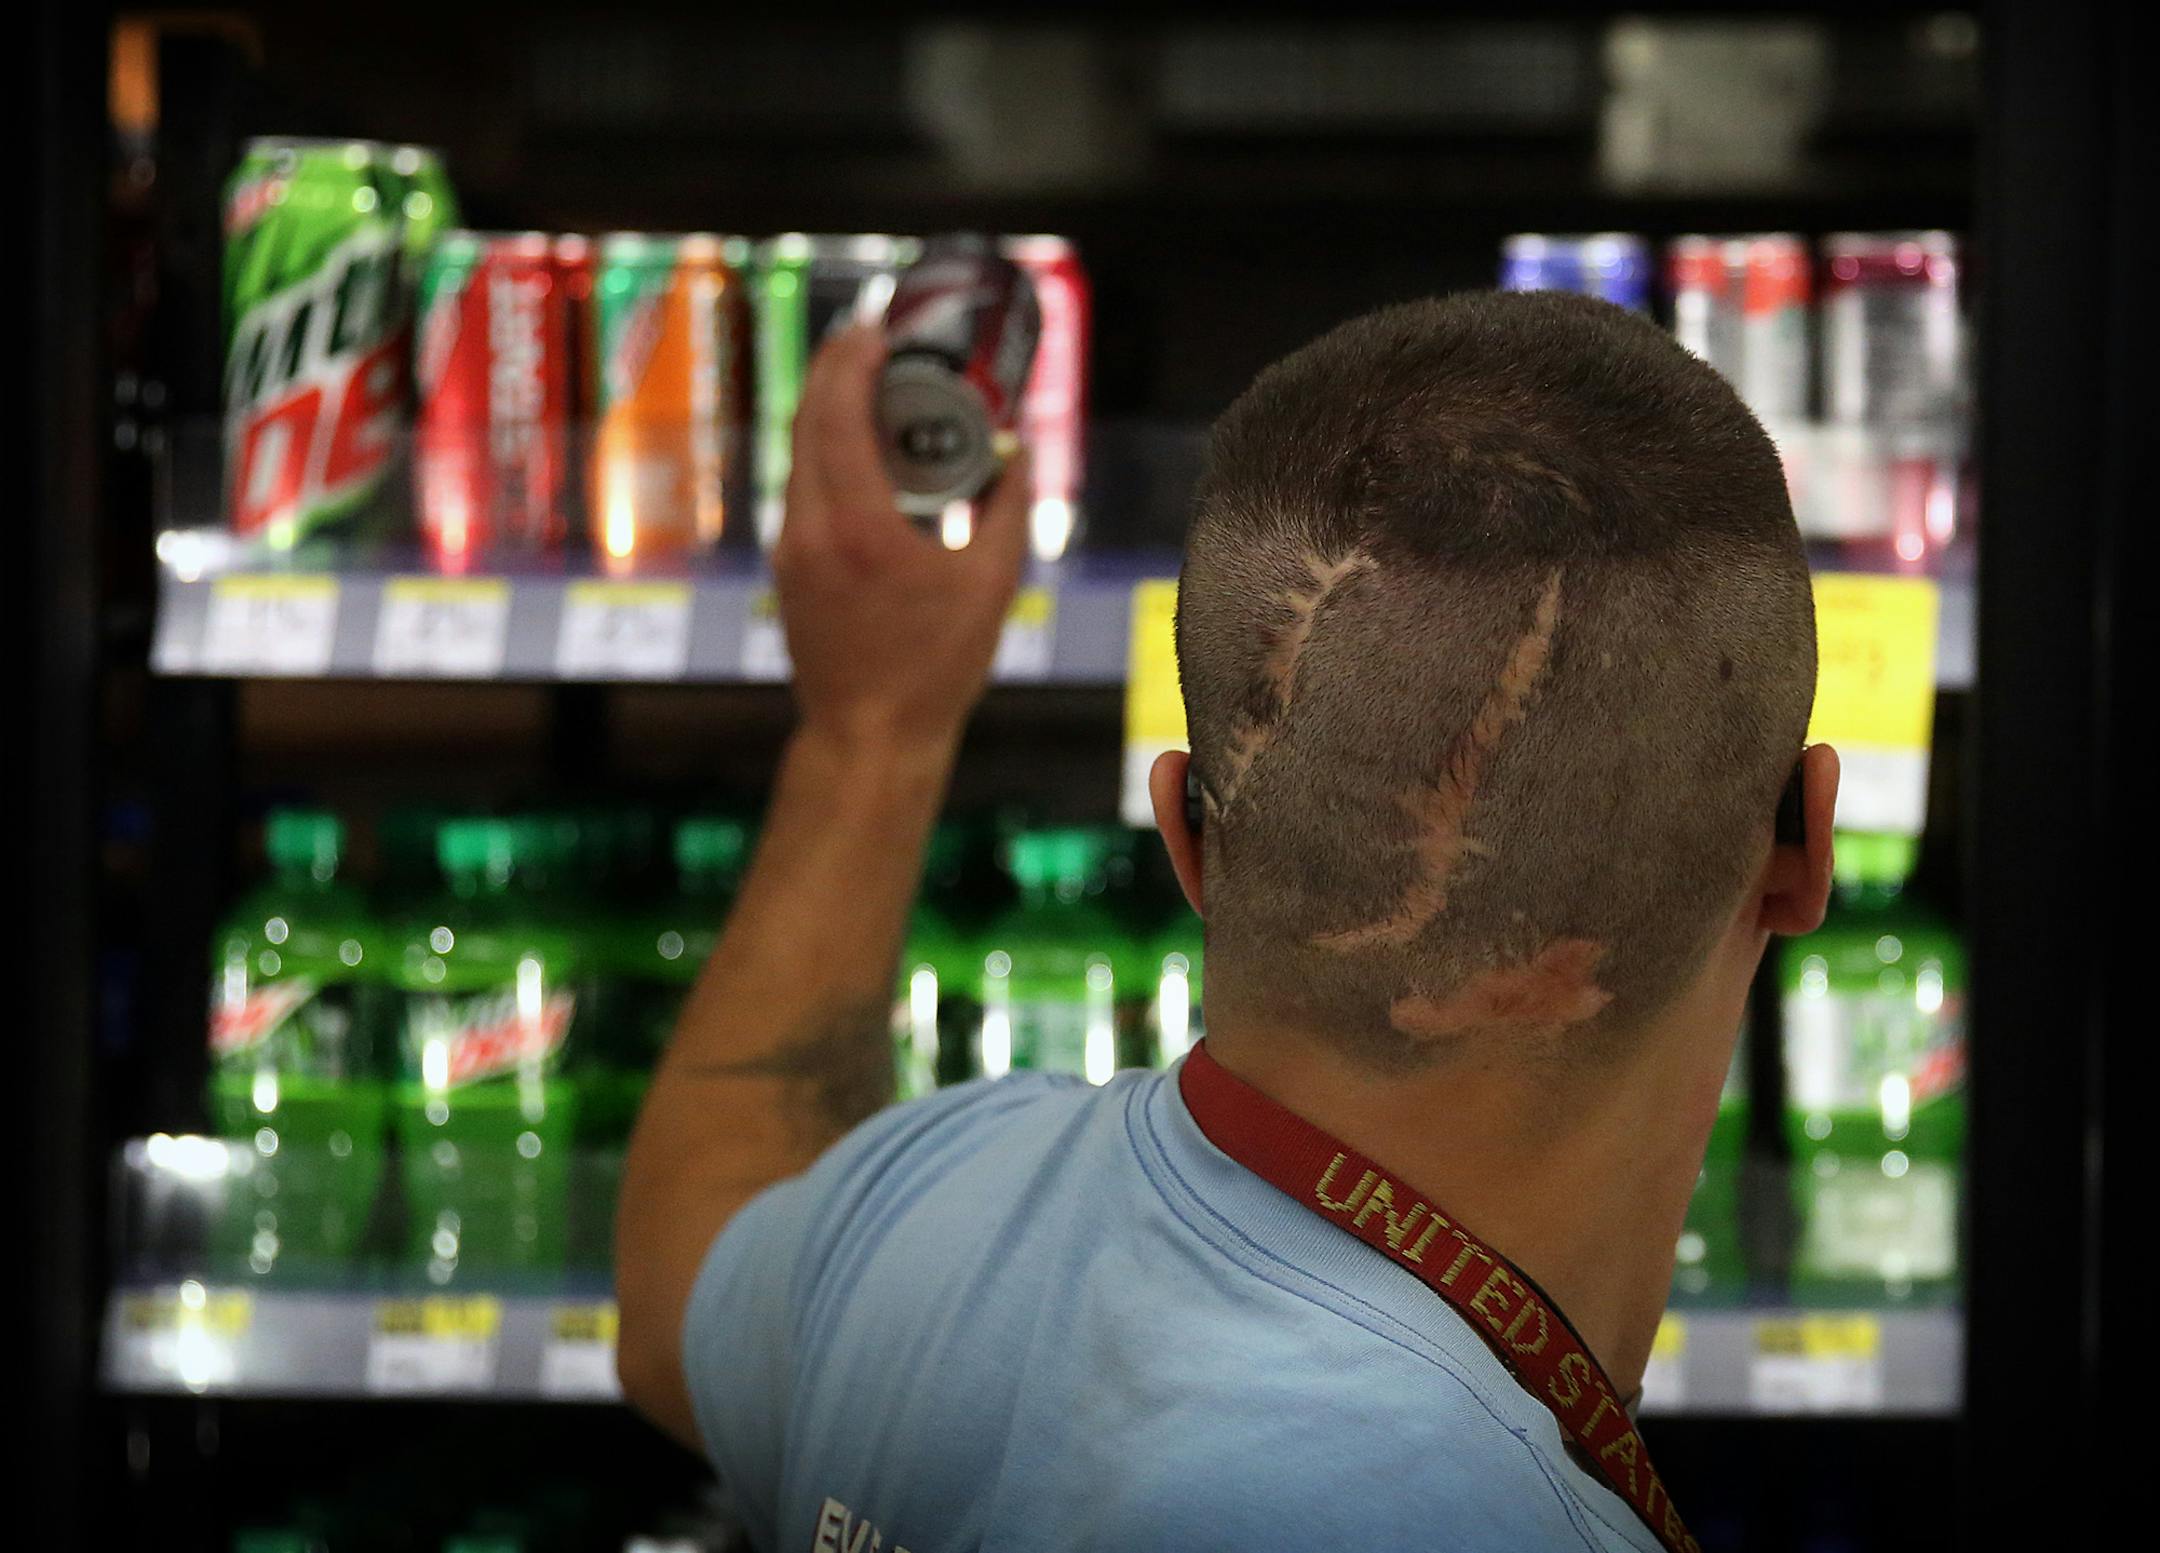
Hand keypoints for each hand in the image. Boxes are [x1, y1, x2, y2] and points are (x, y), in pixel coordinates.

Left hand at [773, 323, 1030, 753]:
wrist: (869, 735)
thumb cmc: (933, 669)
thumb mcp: (991, 585)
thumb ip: (1009, 508)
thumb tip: (1020, 448)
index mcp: (858, 526)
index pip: (839, 415)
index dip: (852, 361)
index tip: (877, 327)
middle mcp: (810, 528)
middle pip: (805, 419)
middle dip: (832, 367)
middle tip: (868, 335)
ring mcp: (790, 548)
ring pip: (796, 454)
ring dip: (825, 408)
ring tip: (866, 382)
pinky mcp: (787, 567)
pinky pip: (799, 487)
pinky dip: (822, 451)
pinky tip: (856, 449)